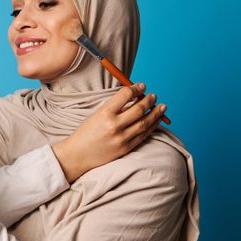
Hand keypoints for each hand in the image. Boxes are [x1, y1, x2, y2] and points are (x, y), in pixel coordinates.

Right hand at [52, 83, 166, 181]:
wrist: (78, 155)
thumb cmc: (85, 133)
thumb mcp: (96, 115)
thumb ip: (113, 107)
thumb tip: (132, 96)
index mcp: (104, 114)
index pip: (126, 95)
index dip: (136, 88)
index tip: (141, 86)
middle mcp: (114, 126)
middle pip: (138, 109)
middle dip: (148, 100)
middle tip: (153, 95)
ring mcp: (121, 138)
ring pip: (145, 123)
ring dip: (155, 113)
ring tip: (162, 106)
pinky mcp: (126, 148)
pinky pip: (143, 135)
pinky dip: (152, 126)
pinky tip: (156, 120)